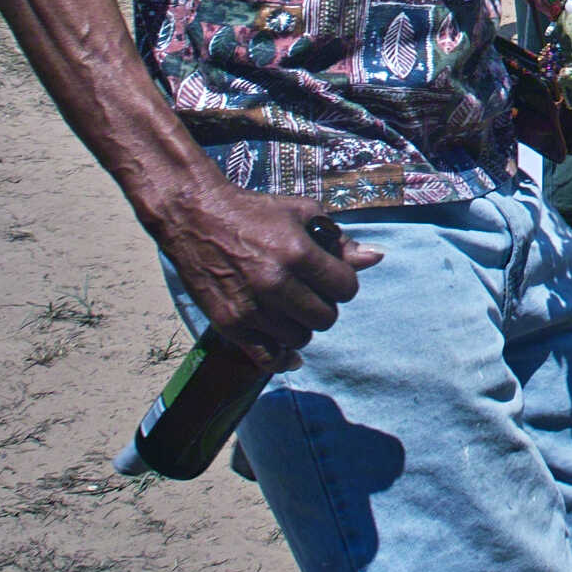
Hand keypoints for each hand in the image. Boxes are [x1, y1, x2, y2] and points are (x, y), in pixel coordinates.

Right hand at [154, 183, 380, 373]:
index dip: (343, 283)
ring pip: (300, 338)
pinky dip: (282, 359)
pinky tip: (287, 351)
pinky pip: (267, 359)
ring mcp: (250, 308)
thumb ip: (339, 241)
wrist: (195, 216)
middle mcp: (275, 284)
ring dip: (300, 326)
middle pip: (325, 318)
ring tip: (289, 308)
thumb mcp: (302, 213)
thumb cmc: (253, 212)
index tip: (331, 277)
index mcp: (297, 253)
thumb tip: (376, 258)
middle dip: (324, 306)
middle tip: (308, 293)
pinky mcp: (229, 324)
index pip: (346, 289)